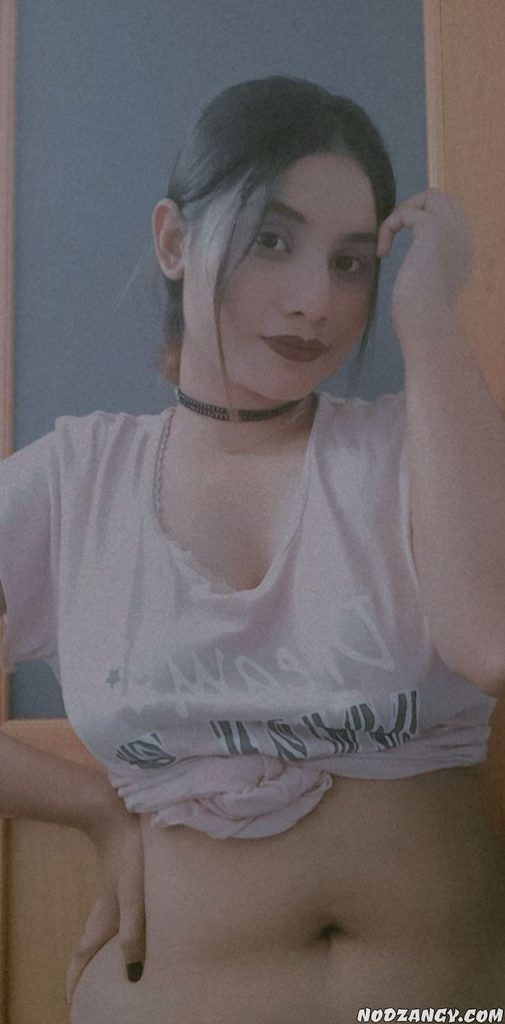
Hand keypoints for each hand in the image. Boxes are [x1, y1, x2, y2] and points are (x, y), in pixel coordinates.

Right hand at [65, 800, 145, 1006]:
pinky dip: (112, 931)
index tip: (72, 1002)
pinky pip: (111, 916)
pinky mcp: (120, 880)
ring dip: (98, 951)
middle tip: (87, 991)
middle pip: (87, 947)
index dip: (75, 981)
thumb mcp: (133, 894)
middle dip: (85, 971)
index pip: (82, 957)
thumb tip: (131, 973)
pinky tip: (126, 925)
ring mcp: (110, 895)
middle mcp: (102, 911)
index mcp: (103, 920)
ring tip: (107, 966)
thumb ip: (132, 931)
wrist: (118, 813)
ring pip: (99, 931)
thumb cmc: (129, 854)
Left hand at [376, 188, 473, 337]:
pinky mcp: (433, 229)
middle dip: (414, 209)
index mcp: (463, 249)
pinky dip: (389, 226)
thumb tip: (414, 263)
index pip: (449, 217)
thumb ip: (428, 266)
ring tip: (388, 239)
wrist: (427, 322)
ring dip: (404, 211)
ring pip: (430, 196)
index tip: (404, 247)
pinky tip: (382, 252)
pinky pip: (406, 212)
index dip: (423, 221)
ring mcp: (451, 230)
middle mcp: (462, 235)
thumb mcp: (428, 286)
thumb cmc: (422, 316)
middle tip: (394, 235)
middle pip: (442, 199)